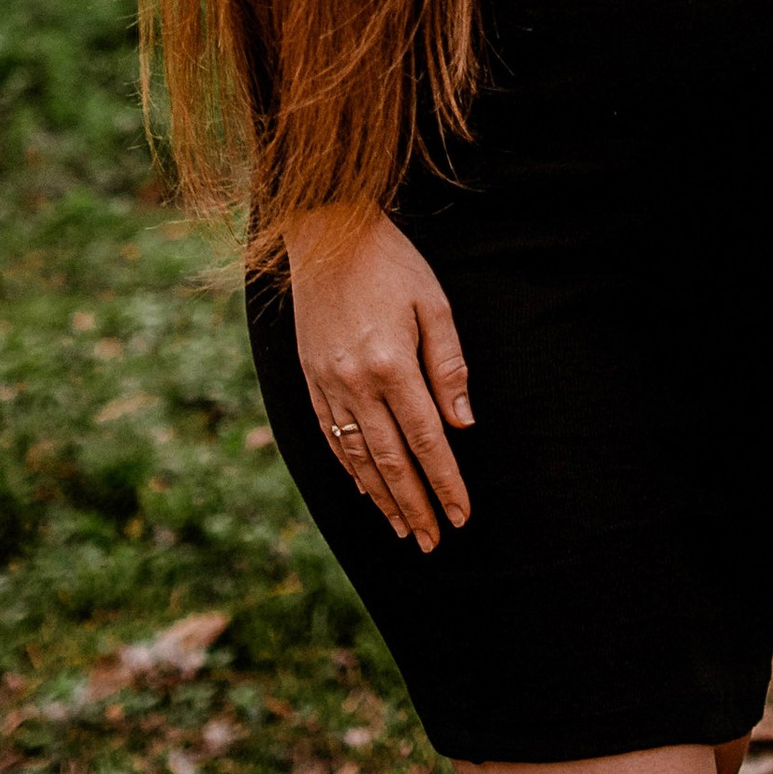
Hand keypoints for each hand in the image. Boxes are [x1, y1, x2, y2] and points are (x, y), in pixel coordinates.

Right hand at [287, 206, 472, 552]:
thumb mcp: (433, 303)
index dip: (445, 482)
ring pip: (357, 456)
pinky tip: (364, 489)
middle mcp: (355, 383)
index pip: (426, 440)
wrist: (325, 232)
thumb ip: (449, 365)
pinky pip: (330, 436)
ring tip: (404, 528)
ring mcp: (327, 384)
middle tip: (434, 541)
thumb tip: (463, 423)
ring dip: (382, 498)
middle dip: (416, 505)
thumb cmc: (390, 263)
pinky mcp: (310, 378)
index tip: (461, 514)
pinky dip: (348, 468)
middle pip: (391, 460)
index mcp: (391, 364)